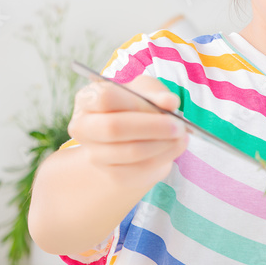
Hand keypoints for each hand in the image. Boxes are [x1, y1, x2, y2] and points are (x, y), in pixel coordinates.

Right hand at [66, 75, 188, 189]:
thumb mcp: (148, 90)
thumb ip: (158, 93)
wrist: (136, 133)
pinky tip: (175, 148)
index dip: (137, 102)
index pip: (104, 97)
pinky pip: (138, 171)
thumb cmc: (140, 104)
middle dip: (152, 127)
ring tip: (181, 136)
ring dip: (162, 145)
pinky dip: (162, 159)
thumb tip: (169, 102)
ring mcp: (94, 153)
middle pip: (113, 128)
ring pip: (129, 152)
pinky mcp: (111, 174)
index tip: (167, 104)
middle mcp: (83, 127)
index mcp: (88, 99)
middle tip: (180, 126)